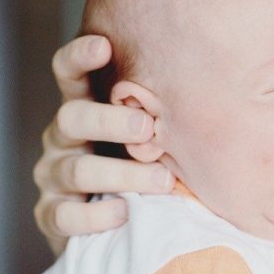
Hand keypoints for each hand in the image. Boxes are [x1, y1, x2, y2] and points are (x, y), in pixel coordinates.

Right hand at [32, 35, 174, 253]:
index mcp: (83, 108)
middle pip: (71, 117)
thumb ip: (166, 113)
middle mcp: (62, 138)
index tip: (104, 45)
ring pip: (77, 170)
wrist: (120, 228)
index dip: (79, 56)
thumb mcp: (154, 136)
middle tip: (147, 127)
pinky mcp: (51, 215)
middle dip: (109, 121)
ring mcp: (53, 176)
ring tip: (162, 180)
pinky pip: (66, 215)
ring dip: (121, 173)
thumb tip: (222, 83)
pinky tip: (125, 212)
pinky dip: (96, 215)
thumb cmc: (147, 165)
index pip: (68, 73)